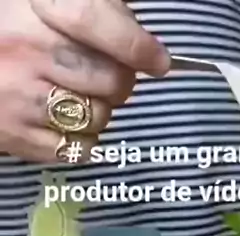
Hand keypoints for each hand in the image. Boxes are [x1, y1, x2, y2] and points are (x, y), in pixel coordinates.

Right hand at [0, 0, 169, 162]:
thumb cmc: (10, 32)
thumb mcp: (41, 3)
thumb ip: (94, 10)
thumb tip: (141, 41)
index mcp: (34, 8)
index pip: (94, 21)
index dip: (135, 44)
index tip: (158, 61)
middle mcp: (27, 50)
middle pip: (109, 78)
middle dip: (121, 83)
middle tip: (110, 79)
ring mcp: (21, 97)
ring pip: (98, 117)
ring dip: (101, 111)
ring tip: (81, 98)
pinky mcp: (18, 135)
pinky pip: (78, 149)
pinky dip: (83, 140)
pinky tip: (68, 122)